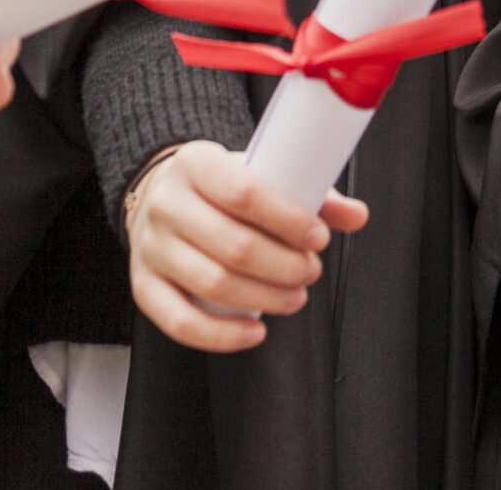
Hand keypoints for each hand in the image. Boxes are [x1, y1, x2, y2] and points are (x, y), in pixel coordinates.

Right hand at [125, 141, 369, 352]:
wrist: (161, 195)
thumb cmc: (218, 187)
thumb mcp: (257, 171)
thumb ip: (309, 191)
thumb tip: (356, 215)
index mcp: (196, 164)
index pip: (243, 192)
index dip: (287, 220)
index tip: (317, 237)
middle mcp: (167, 205)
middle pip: (232, 245)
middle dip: (284, 266)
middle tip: (310, 270)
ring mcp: (151, 248)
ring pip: (211, 284)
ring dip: (264, 298)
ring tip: (294, 296)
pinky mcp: (143, 286)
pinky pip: (179, 322)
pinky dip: (221, 335)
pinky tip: (254, 330)